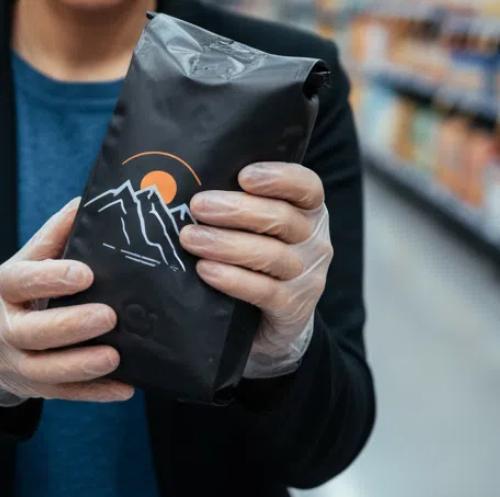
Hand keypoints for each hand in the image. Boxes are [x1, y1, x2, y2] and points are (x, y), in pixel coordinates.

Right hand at [0, 198, 134, 405]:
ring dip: (82, 365)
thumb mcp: (24, 262)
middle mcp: (4, 330)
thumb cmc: (14, 294)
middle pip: (34, 332)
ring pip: (46, 370)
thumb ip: (53, 237)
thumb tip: (84, 203)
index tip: (84, 273)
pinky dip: (94, 393)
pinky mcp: (34, 389)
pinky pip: (64, 394)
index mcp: (3, 290)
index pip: (22, 282)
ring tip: (116, 355)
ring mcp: (16, 363)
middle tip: (109, 316)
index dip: (51, 278)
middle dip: (72, 326)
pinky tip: (125, 387)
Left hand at [180, 162, 331, 378]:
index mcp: (308, 211)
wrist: (272, 322)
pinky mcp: (292, 308)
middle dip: (236, 210)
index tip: (243, 176)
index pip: (307, 187)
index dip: (279, 178)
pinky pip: (263, 291)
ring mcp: (307, 276)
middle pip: (282, 218)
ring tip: (189, 238)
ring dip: (225, 244)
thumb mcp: (255, 226)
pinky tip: (205, 270)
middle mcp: (314, 241)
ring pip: (270, 255)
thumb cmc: (254, 257)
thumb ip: (235, 202)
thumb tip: (186, 179)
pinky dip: (232, 278)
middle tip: (197, 206)